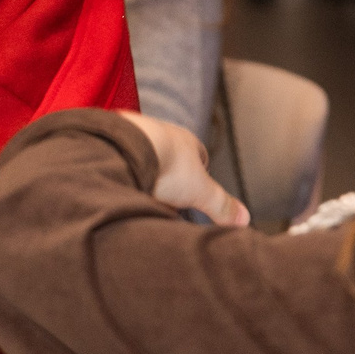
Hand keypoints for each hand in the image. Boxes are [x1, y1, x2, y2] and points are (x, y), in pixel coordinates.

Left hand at [122, 111, 249, 227]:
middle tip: (167, 202)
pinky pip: (120, 160)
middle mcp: (160, 134)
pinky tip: (121, 188)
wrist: (124, 147)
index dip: (198, 178)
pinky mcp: (110, 141)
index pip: (198, 158)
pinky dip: (123, 174)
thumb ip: (222, 205)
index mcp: (185, 142)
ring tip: (142, 198)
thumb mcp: (200, 191)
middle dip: (170, 180)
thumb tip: (244, 219)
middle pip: (169, 160)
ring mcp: (134, 135)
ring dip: (144, 176)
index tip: (195, 195)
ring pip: (144, 159)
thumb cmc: (165, 164)